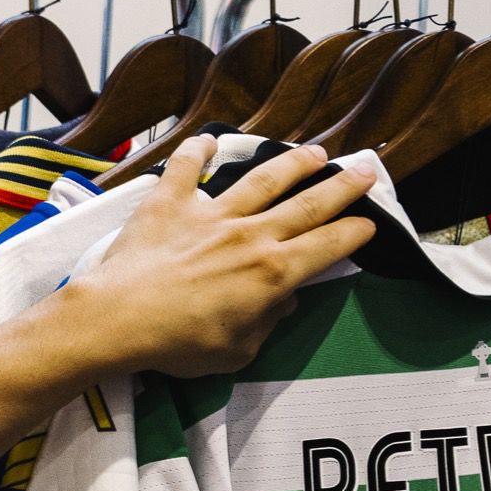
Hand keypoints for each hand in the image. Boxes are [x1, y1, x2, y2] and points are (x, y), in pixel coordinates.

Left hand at [61, 135, 377, 379]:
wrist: (119, 318)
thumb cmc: (180, 344)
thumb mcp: (238, 350)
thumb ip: (267, 322)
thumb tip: (284, 300)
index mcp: (273, 273)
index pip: (327, 246)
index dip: (354, 233)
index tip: (370, 223)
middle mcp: (251, 235)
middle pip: (307, 204)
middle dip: (342, 187)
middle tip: (365, 171)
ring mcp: (211, 214)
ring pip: (261, 180)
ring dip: (292, 163)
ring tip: (315, 152)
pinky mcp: (171, 202)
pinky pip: (186, 168)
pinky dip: (196, 151)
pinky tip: (208, 139)